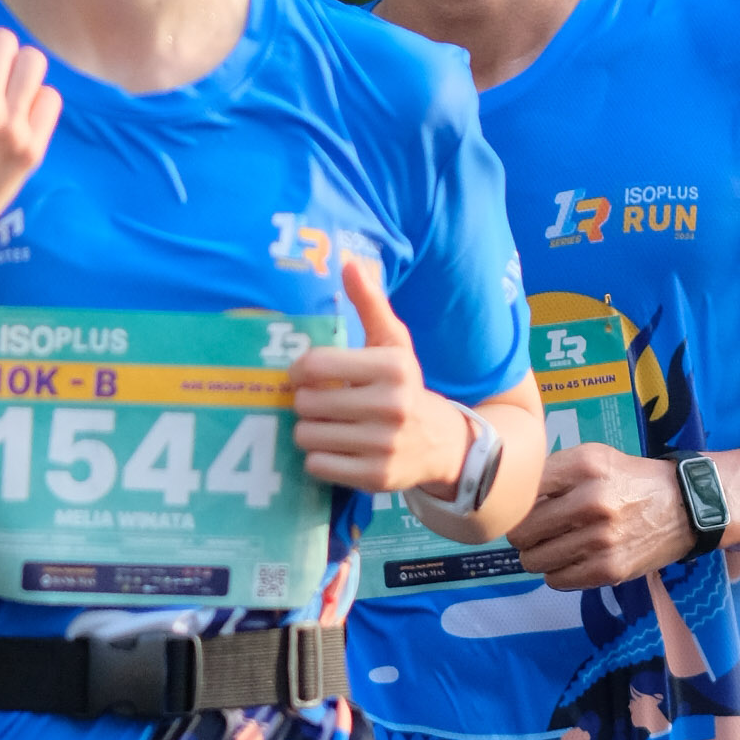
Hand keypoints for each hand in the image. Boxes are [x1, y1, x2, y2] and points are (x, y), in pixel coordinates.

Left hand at [291, 259, 469, 494]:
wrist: (441, 442)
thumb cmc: (403, 385)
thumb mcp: (393, 343)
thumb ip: (370, 304)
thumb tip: (349, 263)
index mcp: (392, 367)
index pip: (314, 366)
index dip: (298, 372)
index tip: (303, 376)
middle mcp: (391, 406)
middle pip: (306, 404)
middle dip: (306, 404)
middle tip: (321, 404)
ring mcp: (384, 445)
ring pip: (307, 436)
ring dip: (309, 431)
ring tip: (329, 425)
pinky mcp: (376, 477)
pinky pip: (317, 465)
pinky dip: (319, 458)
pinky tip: (337, 448)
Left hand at [511, 440, 699, 589]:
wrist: (686, 507)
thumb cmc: (630, 480)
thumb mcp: (594, 457)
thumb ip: (552, 472)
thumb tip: (506, 498)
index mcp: (584, 465)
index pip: (521, 491)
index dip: (516, 502)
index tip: (522, 506)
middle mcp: (592, 501)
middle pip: (521, 532)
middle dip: (523, 533)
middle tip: (538, 529)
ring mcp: (601, 539)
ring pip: (533, 561)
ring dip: (538, 555)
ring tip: (557, 544)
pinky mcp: (610, 569)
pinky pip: (556, 580)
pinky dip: (558, 572)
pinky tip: (573, 558)